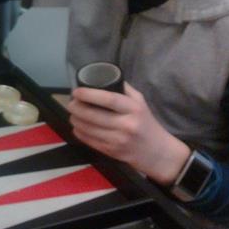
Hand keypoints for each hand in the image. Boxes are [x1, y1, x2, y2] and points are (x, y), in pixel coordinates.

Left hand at [68, 83, 190, 185]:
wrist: (157, 151)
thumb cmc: (146, 122)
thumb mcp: (140, 102)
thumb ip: (124, 89)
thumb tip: (103, 76)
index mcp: (134, 109)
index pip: (109, 99)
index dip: (89, 94)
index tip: (77, 92)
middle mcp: (127, 125)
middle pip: (94, 115)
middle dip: (77, 108)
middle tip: (71, 103)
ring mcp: (118, 140)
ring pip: (89, 129)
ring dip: (76, 120)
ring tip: (73, 114)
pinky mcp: (112, 152)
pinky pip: (90, 141)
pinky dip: (80, 133)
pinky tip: (77, 127)